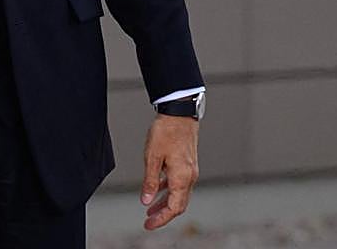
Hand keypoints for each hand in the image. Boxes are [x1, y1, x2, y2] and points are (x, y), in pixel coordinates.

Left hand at [140, 114, 198, 229]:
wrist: (179, 113)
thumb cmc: (166, 131)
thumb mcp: (152, 157)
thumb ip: (150, 181)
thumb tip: (146, 201)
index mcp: (182, 177)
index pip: (174, 208)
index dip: (161, 219)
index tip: (148, 224)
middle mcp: (189, 176)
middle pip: (179, 204)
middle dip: (163, 215)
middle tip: (148, 221)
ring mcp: (190, 170)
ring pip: (179, 194)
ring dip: (165, 203)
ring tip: (151, 209)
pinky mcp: (187, 163)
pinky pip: (179, 183)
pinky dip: (168, 190)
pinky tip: (158, 190)